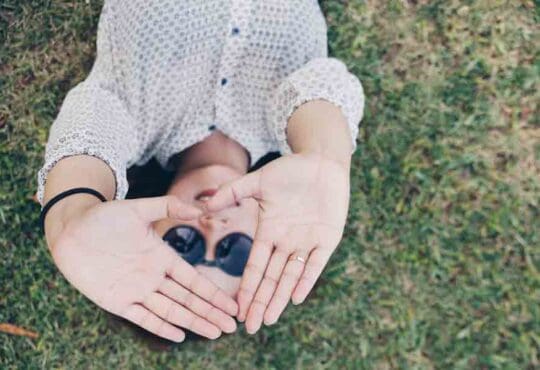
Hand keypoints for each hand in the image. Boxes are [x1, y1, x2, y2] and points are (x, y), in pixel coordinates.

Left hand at [48, 195, 237, 341]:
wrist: (71, 230)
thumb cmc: (104, 217)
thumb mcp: (139, 208)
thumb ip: (169, 206)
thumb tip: (199, 209)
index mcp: (162, 257)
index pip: (194, 280)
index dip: (213, 293)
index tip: (232, 304)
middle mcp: (153, 277)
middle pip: (188, 299)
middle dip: (211, 312)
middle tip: (232, 326)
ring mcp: (136, 291)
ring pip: (171, 310)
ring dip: (193, 321)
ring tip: (215, 333)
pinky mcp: (117, 301)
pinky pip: (142, 317)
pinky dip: (160, 326)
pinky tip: (179, 335)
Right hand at [205, 153, 349, 332]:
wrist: (321, 163)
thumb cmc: (289, 171)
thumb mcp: (258, 181)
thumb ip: (233, 192)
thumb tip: (206, 204)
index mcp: (268, 232)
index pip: (255, 267)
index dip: (247, 287)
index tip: (237, 308)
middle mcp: (285, 242)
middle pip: (271, 279)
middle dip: (260, 302)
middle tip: (251, 327)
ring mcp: (306, 241)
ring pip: (291, 276)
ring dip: (280, 298)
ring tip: (269, 319)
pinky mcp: (327, 238)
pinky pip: (315, 263)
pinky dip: (306, 279)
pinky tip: (296, 297)